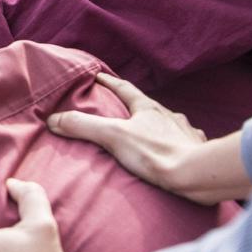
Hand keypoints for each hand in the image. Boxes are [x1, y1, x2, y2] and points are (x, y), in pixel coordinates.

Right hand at [48, 72, 212, 198]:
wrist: (196, 175)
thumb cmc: (155, 153)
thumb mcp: (112, 137)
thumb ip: (83, 126)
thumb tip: (54, 119)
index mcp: (147, 108)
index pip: (124, 89)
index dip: (109, 82)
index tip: (98, 76)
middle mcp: (168, 115)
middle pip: (147, 106)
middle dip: (134, 106)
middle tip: (122, 108)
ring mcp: (185, 132)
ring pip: (168, 123)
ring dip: (158, 124)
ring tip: (149, 132)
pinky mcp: (197, 150)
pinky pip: (186, 141)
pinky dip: (177, 142)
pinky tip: (176, 149)